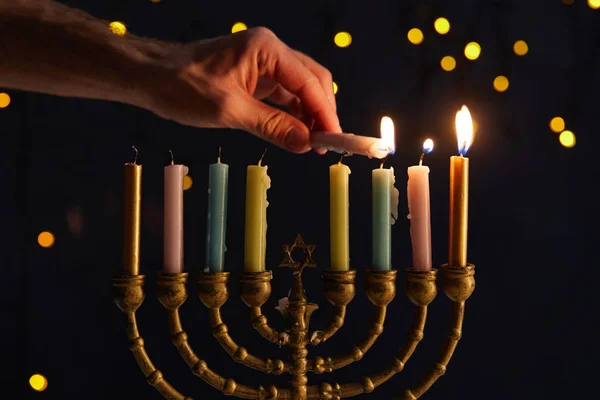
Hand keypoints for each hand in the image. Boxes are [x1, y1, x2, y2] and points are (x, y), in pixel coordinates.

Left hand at [145, 27, 340, 152]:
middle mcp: (269, 51)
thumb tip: (306, 143)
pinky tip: (296, 131)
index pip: (308, 81)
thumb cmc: (182, 87)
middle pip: (311, 80)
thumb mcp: (230, 111)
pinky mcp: (254, 76)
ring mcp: (262, 62)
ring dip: (309, 114)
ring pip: (300, 88)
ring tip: (312, 143)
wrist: (150, 77)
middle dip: (322, 112)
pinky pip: (283, 94)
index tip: (334, 139)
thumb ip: (272, 127)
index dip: (325, 112)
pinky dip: (293, 113)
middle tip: (325, 144)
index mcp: (266, 49)